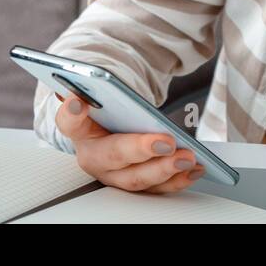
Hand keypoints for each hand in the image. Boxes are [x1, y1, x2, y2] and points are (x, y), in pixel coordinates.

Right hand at [55, 95, 206, 192]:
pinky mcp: (133, 184)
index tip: (78, 101)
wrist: (111, 128)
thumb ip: (100, 88)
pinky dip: (178, 179)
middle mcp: (92, 156)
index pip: (69, 120)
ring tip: (188, 157)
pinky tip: (196, 167)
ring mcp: (113, 175)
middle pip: (113, 155)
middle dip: (141, 149)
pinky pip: (155, 188)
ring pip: (136, 178)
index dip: (72, 112)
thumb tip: (100, 77)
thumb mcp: (103, 97)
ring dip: (165, 169)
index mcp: (79, 129)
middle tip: (167, 142)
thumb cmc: (108, 112)